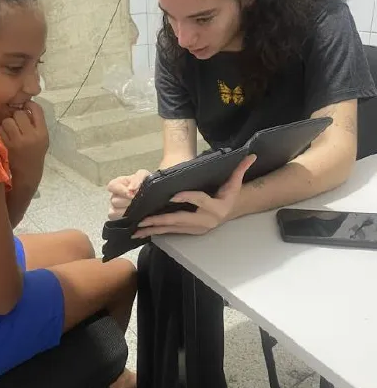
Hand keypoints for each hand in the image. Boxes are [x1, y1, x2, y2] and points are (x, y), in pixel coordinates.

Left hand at [0, 102, 48, 187]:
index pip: (37, 110)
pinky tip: (6, 136)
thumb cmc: (36, 153)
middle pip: (20, 113)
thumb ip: (37, 124)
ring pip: (8, 121)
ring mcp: (18, 141)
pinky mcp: (7, 145)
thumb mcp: (43, 139)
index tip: (26, 106)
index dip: (30, 104)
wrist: (28, 173)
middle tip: (17, 121)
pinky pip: (0, 130)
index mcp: (42, 132)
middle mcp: (32, 135)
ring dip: (7, 123)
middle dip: (16, 115)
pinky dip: (1, 131)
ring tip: (10, 129)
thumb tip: (25, 106)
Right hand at [107, 169, 150, 219]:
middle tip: (138, 202)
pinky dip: (125, 219)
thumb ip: (138, 178)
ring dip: (126, 211)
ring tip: (137, 210)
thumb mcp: (144, 176)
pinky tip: (134, 217)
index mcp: (119, 184)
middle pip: (114, 200)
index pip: (112, 186)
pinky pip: (116, 220)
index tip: (132, 194)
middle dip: (128, 202)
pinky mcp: (118, 219)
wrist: (155, 197)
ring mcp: (115, 208)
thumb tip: (131, 188)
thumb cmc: (146, 185)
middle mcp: (115, 196)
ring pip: (114, 212)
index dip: (121, 190)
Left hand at [132, 155, 255, 238]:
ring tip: (137, 229)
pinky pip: (171, 231)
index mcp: (216, 207)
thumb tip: (250, 155)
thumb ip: (239, 170)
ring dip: (154, 229)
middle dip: (161, 220)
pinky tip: (143, 232)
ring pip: (173, 228)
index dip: (187, 198)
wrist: (230, 211)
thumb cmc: (229, 194)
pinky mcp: (189, 231)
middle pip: (180, 219)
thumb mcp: (235, 182)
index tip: (171, 196)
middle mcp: (205, 220)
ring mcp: (196, 228)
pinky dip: (156, 232)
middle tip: (144, 219)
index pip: (200, 200)